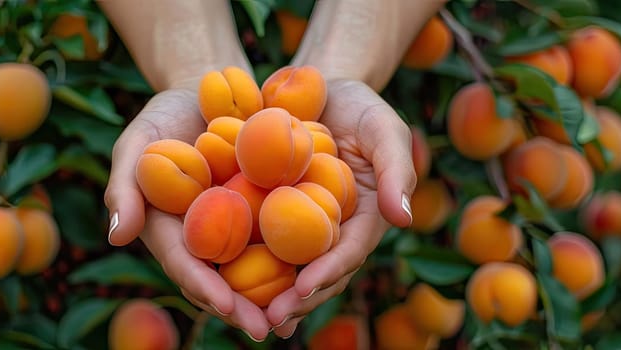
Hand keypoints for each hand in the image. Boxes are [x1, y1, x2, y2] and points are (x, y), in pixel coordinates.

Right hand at [103, 88, 271, 340]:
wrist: (210, 86)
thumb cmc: (164, 115)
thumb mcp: (136, 141)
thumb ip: (122, 187)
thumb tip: (117, 238)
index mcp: (169, 230)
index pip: (184, 264)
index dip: (203, 287)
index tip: (225, 306)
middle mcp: (202, 236)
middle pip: (220, 278)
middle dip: (240, 308)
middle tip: (265, 330)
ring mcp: (234, 226)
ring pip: (250, 269)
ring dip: (270, 297)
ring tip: (291, 320)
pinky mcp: (263, 210)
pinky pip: (278, 238)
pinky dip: (294, 259)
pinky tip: (316, 274)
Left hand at [265, 79, 417, 337]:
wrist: (317, 86)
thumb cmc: (360, 108)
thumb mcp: (385, 130)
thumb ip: (396, 171)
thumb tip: (403, 220)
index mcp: (363, 219)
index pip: (347, 253)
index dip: (327, 273)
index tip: (304, 288)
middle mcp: (331, 230)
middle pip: (315, 272)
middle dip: (295, 299)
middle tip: (270, 319)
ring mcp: (299, 224)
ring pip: (284, 267)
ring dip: (267, 294)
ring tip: (244, 315)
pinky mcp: (269, 212)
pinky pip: (256, 240)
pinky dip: (242, 262)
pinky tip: (217, 279)